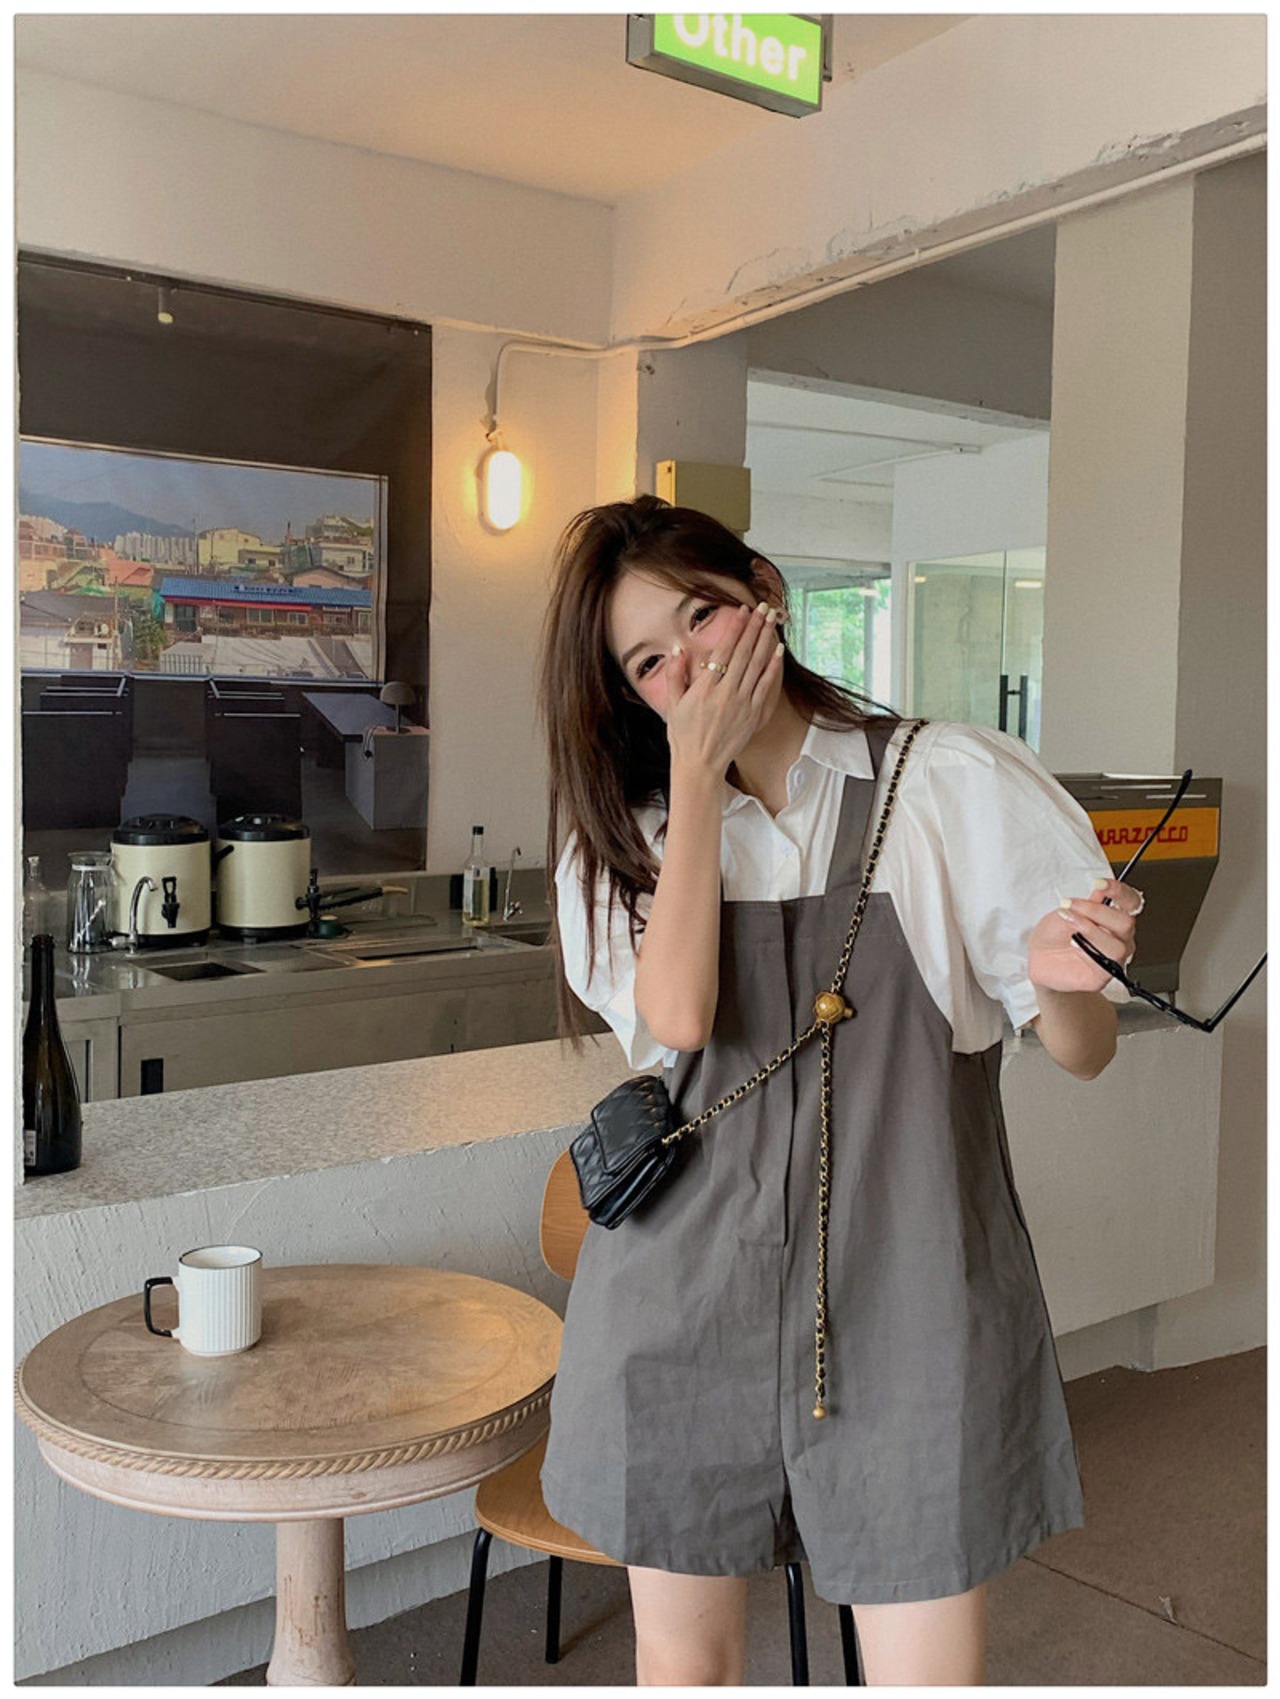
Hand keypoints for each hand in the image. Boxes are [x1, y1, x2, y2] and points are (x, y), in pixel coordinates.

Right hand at [665, 601, 785, 779]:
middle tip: (763, 608)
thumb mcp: (672, 704)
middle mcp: (726, 693)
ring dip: (765, 640)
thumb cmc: (684, 735)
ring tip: (771, 621)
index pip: (723, 650)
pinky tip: (778, 651)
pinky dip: (772, 667)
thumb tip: (678, 648)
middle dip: (754, 627)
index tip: (742, 611)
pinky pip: (766, 686)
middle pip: (744, 653)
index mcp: (705, 688)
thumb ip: (675, 674)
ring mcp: (742, 704)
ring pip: (757, 665)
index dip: (734, 628)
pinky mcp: (753, 715)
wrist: (700, 764)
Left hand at [1027, 876, 1141, 993]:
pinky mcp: (1105, 974)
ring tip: (1069, 922)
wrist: (1039, 961)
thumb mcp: (1063, 912)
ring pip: (1118, 944)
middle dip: (1097, 911)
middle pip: (1126, 922)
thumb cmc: (1053, 936)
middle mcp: (1118, 937)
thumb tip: (1099, 891)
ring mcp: (1114, 956)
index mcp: (1112, 917)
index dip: (1119, 891)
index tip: (1100, 883)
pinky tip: (1073, 942)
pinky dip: (1088, 948)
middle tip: (1071, 905)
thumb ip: (1084, 904)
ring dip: (1090, 929)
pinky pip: (1106, 962)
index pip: (1130, 902)